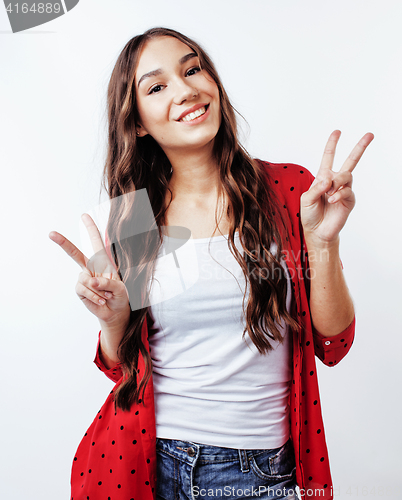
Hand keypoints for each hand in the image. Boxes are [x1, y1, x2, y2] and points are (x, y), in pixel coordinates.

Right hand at [49, 214, 130, 327]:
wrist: (115, 312)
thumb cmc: (120, 296)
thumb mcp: (120, 288)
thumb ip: (107, 283)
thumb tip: (90, 281)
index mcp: (104, 262)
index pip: (97, 243)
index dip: (90, 229)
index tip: (84, 215)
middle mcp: (92, 268)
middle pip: (75, 253)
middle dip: (63, 243)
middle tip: (51, 233)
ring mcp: (84, 278)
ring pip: (85, 280)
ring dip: (98, 291)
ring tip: (106, 296)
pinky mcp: (80, 290)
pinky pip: (83, 290)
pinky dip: (94, 296)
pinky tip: (101, 300)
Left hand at [300, 130, 373, 246]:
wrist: (317, 231)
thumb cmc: (310, 214)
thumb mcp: (306, 199)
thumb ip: (316, 187)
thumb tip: (329, 178)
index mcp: (323, 177)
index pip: (329, 157)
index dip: (333, 144)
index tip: (337, 132)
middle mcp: (335, 181)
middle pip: (350, 161)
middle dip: (360, 147)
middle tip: (370, 135)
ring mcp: (343, 190)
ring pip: (346, 175)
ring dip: (336, 182)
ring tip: (329, 193)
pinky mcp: (349, 200)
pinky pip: (347, 191)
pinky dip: (338, 194)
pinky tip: (331, 200)